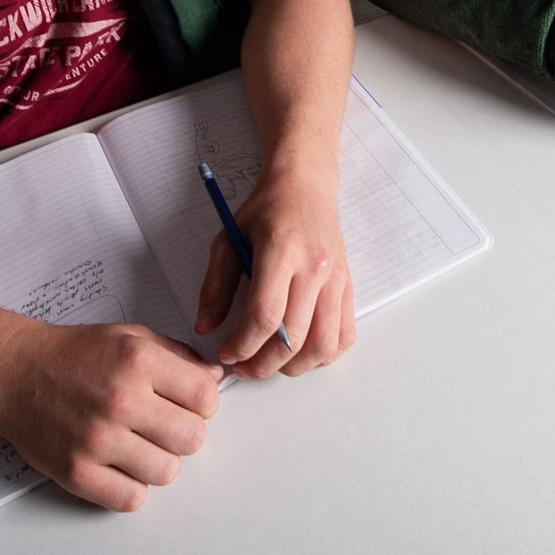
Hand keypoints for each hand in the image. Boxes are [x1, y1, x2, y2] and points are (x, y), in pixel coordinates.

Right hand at [0, 320, 223, 511]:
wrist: (12, 373)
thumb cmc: (72, 355)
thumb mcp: (129, 337)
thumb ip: (177, 356)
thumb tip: (215, 380)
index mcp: (137, 361)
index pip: (206, 398)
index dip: (202, 403)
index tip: (187, 404)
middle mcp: (120, 400)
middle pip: (193, 439)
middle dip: (183, 433)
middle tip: (161, 426)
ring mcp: (97, 439)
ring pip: (167, 472)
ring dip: (157, 461)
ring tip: (137, 444)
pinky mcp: (77, 472)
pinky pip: (132, 499)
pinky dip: (130, 487)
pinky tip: (119, 465)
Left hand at [195, 166, 355, 379]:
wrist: (304, 186)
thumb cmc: (265, 211)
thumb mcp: (228, 239)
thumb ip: (215, 286)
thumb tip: (206, 327)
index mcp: (281, 251)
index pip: (265, 316)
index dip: (243, 345)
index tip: (227, 353)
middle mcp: (314, 268)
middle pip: (293, 338)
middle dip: (263, 364)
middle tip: (244, 367)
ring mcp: (336, 279)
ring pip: (323, 345)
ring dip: (294, 366)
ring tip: (271, 363)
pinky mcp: (348, 286)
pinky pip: (345, 335)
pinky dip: (324, 355)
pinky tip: (301, 353)